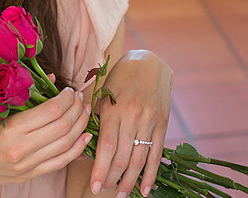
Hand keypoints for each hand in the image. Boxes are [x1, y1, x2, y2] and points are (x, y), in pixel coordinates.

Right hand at [0, 87, 91, 190]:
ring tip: (84, 111)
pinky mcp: (30, 175)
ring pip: (66, 144)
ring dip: (80, 125)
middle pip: (62, 127)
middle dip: (76, 109)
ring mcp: (27, 165)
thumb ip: (24, 94)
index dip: (65, 99)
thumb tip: (51, 78)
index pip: (50, 111)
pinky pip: (61, 162)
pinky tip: (85, 135)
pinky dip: (77, 148)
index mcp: (11, 130)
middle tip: (79, 98)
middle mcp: (21, 150)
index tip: (69, 91)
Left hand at [90, 50, 172, 196]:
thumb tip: (85, 149)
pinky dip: (151, 174)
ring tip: (122, 195)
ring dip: (130, 181)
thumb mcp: (103, 95)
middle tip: (105, 190)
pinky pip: (157, 154)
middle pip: (122, 157)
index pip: (106, 147)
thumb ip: (96, 121)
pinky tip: (145, 188)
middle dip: (112, 179)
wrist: (148, 63)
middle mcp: (132, 116)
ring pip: (139, 159)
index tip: (94, 187)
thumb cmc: (119, 79)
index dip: (100, 170)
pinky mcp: (162, 124)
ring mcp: (149, 121)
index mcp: (113, 109)